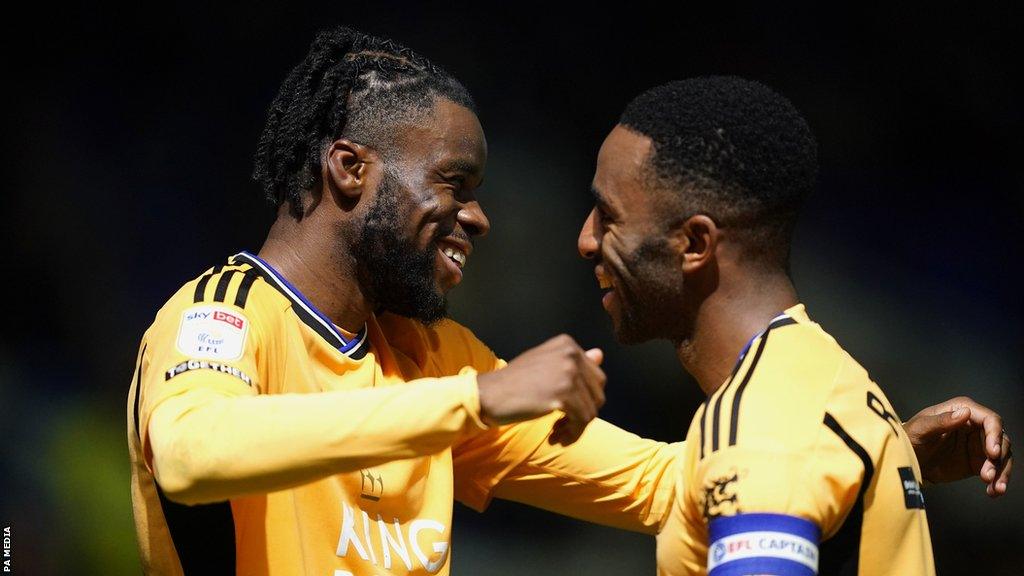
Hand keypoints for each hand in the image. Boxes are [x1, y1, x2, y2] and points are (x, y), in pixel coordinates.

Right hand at [477, 334, 605, 444]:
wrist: (489, 394)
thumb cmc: (514, 382)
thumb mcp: (545, 365)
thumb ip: (573, 362)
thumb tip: (600, 355)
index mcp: (567, 344)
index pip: (595, 376)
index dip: (585, 399)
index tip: (567, 411)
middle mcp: (570, 354)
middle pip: (597, 394)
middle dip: (583, 414)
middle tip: (562, 426)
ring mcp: (568, 373)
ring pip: (591, 411)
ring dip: (576, 428)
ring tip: (557, 434)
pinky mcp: (563, 394)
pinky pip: (582, 421)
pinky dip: (572, 434)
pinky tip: (556, 438)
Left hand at [903, 396, 1011, 496]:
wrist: (907, 459)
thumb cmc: (910, 437)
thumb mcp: (921, 429)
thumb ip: (941, 421)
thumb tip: (965, 412)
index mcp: (961, 410)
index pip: (989, 419)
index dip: (995, 435)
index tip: (993, 453)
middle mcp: (975, 425)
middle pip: (1000, 439)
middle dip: (999, 458)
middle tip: (989, 475)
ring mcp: (978, 444)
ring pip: (1002, 456)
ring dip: (1002, 472)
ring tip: (995, 488)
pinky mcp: (978, 461)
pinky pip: (996, 470)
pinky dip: (998, 481)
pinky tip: (993, 492)